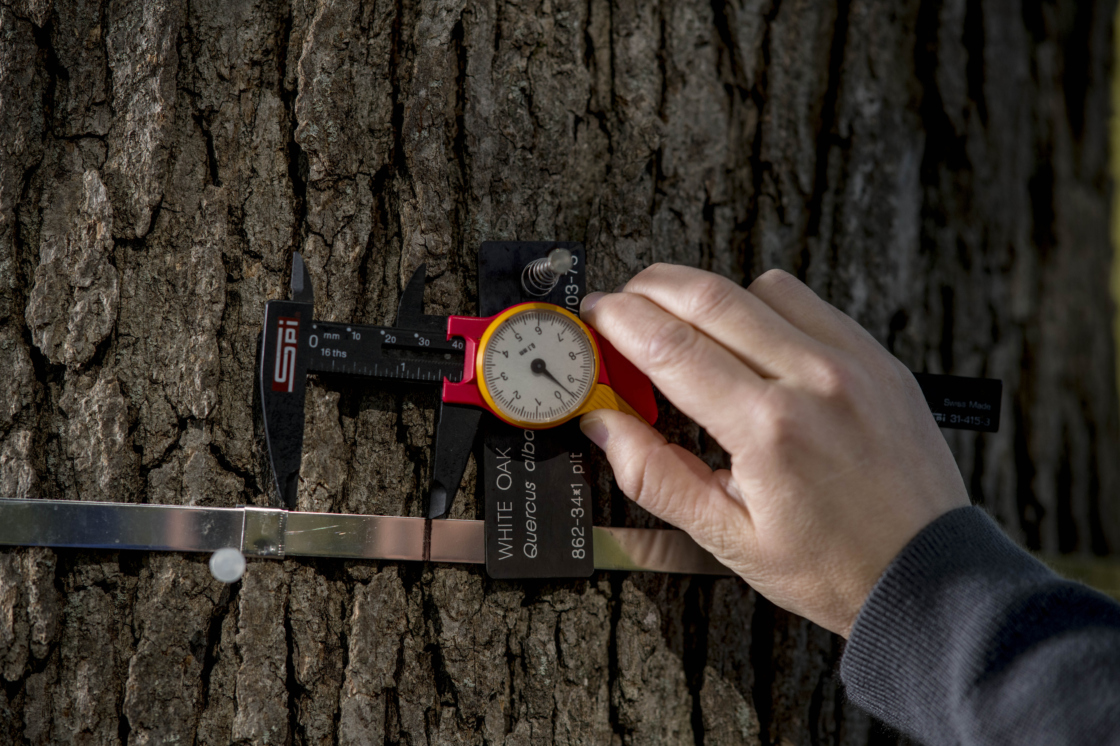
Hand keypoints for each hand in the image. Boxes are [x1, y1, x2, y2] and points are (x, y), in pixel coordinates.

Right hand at [579, 265, 968, 636]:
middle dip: (650, 287)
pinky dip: (766, 307)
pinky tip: (753, 343)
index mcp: (769, 429)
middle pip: (708, 295)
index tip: (595, 314)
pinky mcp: (878, 358)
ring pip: (760, 287)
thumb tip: (602, 424)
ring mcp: (853, 361)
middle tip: (623, 304)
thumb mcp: (728, 538)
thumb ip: (655, 475)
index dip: (619, 320)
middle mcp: (814, 380)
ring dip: (712, 297)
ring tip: (692, 335)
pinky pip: (809, 302)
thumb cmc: (833, 567)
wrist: (928, 575)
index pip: (670, 346)